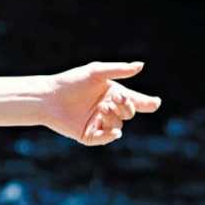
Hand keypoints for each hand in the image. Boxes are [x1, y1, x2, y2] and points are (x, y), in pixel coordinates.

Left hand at [42, 60, 161, 146]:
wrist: (48, 96)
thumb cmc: (71, 81)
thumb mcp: (96, 72)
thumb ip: (118, 70)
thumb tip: (141, 65)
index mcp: (114, 95)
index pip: (137, 101)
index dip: (148, 103)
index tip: (155, 102)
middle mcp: (109, 110)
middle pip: (130, 113)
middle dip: (127, 106)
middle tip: (116, 98)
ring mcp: (99, 123)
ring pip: (118, 124)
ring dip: (114, 116)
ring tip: (102, 107)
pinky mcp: (88, 135)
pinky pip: (104, 138)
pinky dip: (109, 135)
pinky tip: (114, 131)